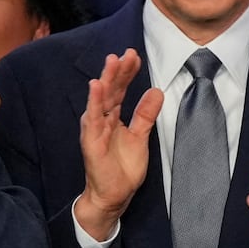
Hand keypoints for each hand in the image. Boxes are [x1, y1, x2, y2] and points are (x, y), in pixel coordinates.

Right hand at [74, 50, 163, 240]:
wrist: (114, 194)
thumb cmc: (122, 167)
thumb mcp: (141, 136)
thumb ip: (146, 114)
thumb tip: (157, 91)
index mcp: (113, 117)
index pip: (120, 90)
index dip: (127, 73)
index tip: (135, 56)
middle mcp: (102, 119)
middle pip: (110, 90)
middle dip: (118, 71)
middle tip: (127, 53)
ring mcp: (95, 129)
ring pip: (100, 100)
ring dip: (106, 80)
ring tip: (112, 61)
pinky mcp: (91, 141)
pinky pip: (93, 119)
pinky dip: (94, 102)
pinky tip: (96, 86)